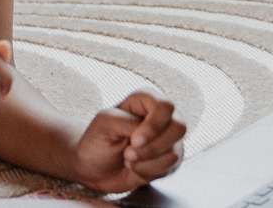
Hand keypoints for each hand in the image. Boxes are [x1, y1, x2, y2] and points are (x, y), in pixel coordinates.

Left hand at [71, 90, 185, 193]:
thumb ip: (128, 123)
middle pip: (178, 127)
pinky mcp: (170, 159)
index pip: (165, 106)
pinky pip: (171, 166)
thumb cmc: (97, 140)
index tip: (134, 141)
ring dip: (147, 161)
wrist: (94, 168)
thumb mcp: (105, 124)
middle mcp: (160, 117)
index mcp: (144, 101)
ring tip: (127, 159)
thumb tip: (149, 135)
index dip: (153, 126)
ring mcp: (168, 138)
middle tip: (128, 154)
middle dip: (152, 147)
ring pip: (175, 151)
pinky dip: (149, 171)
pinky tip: (134, 168)